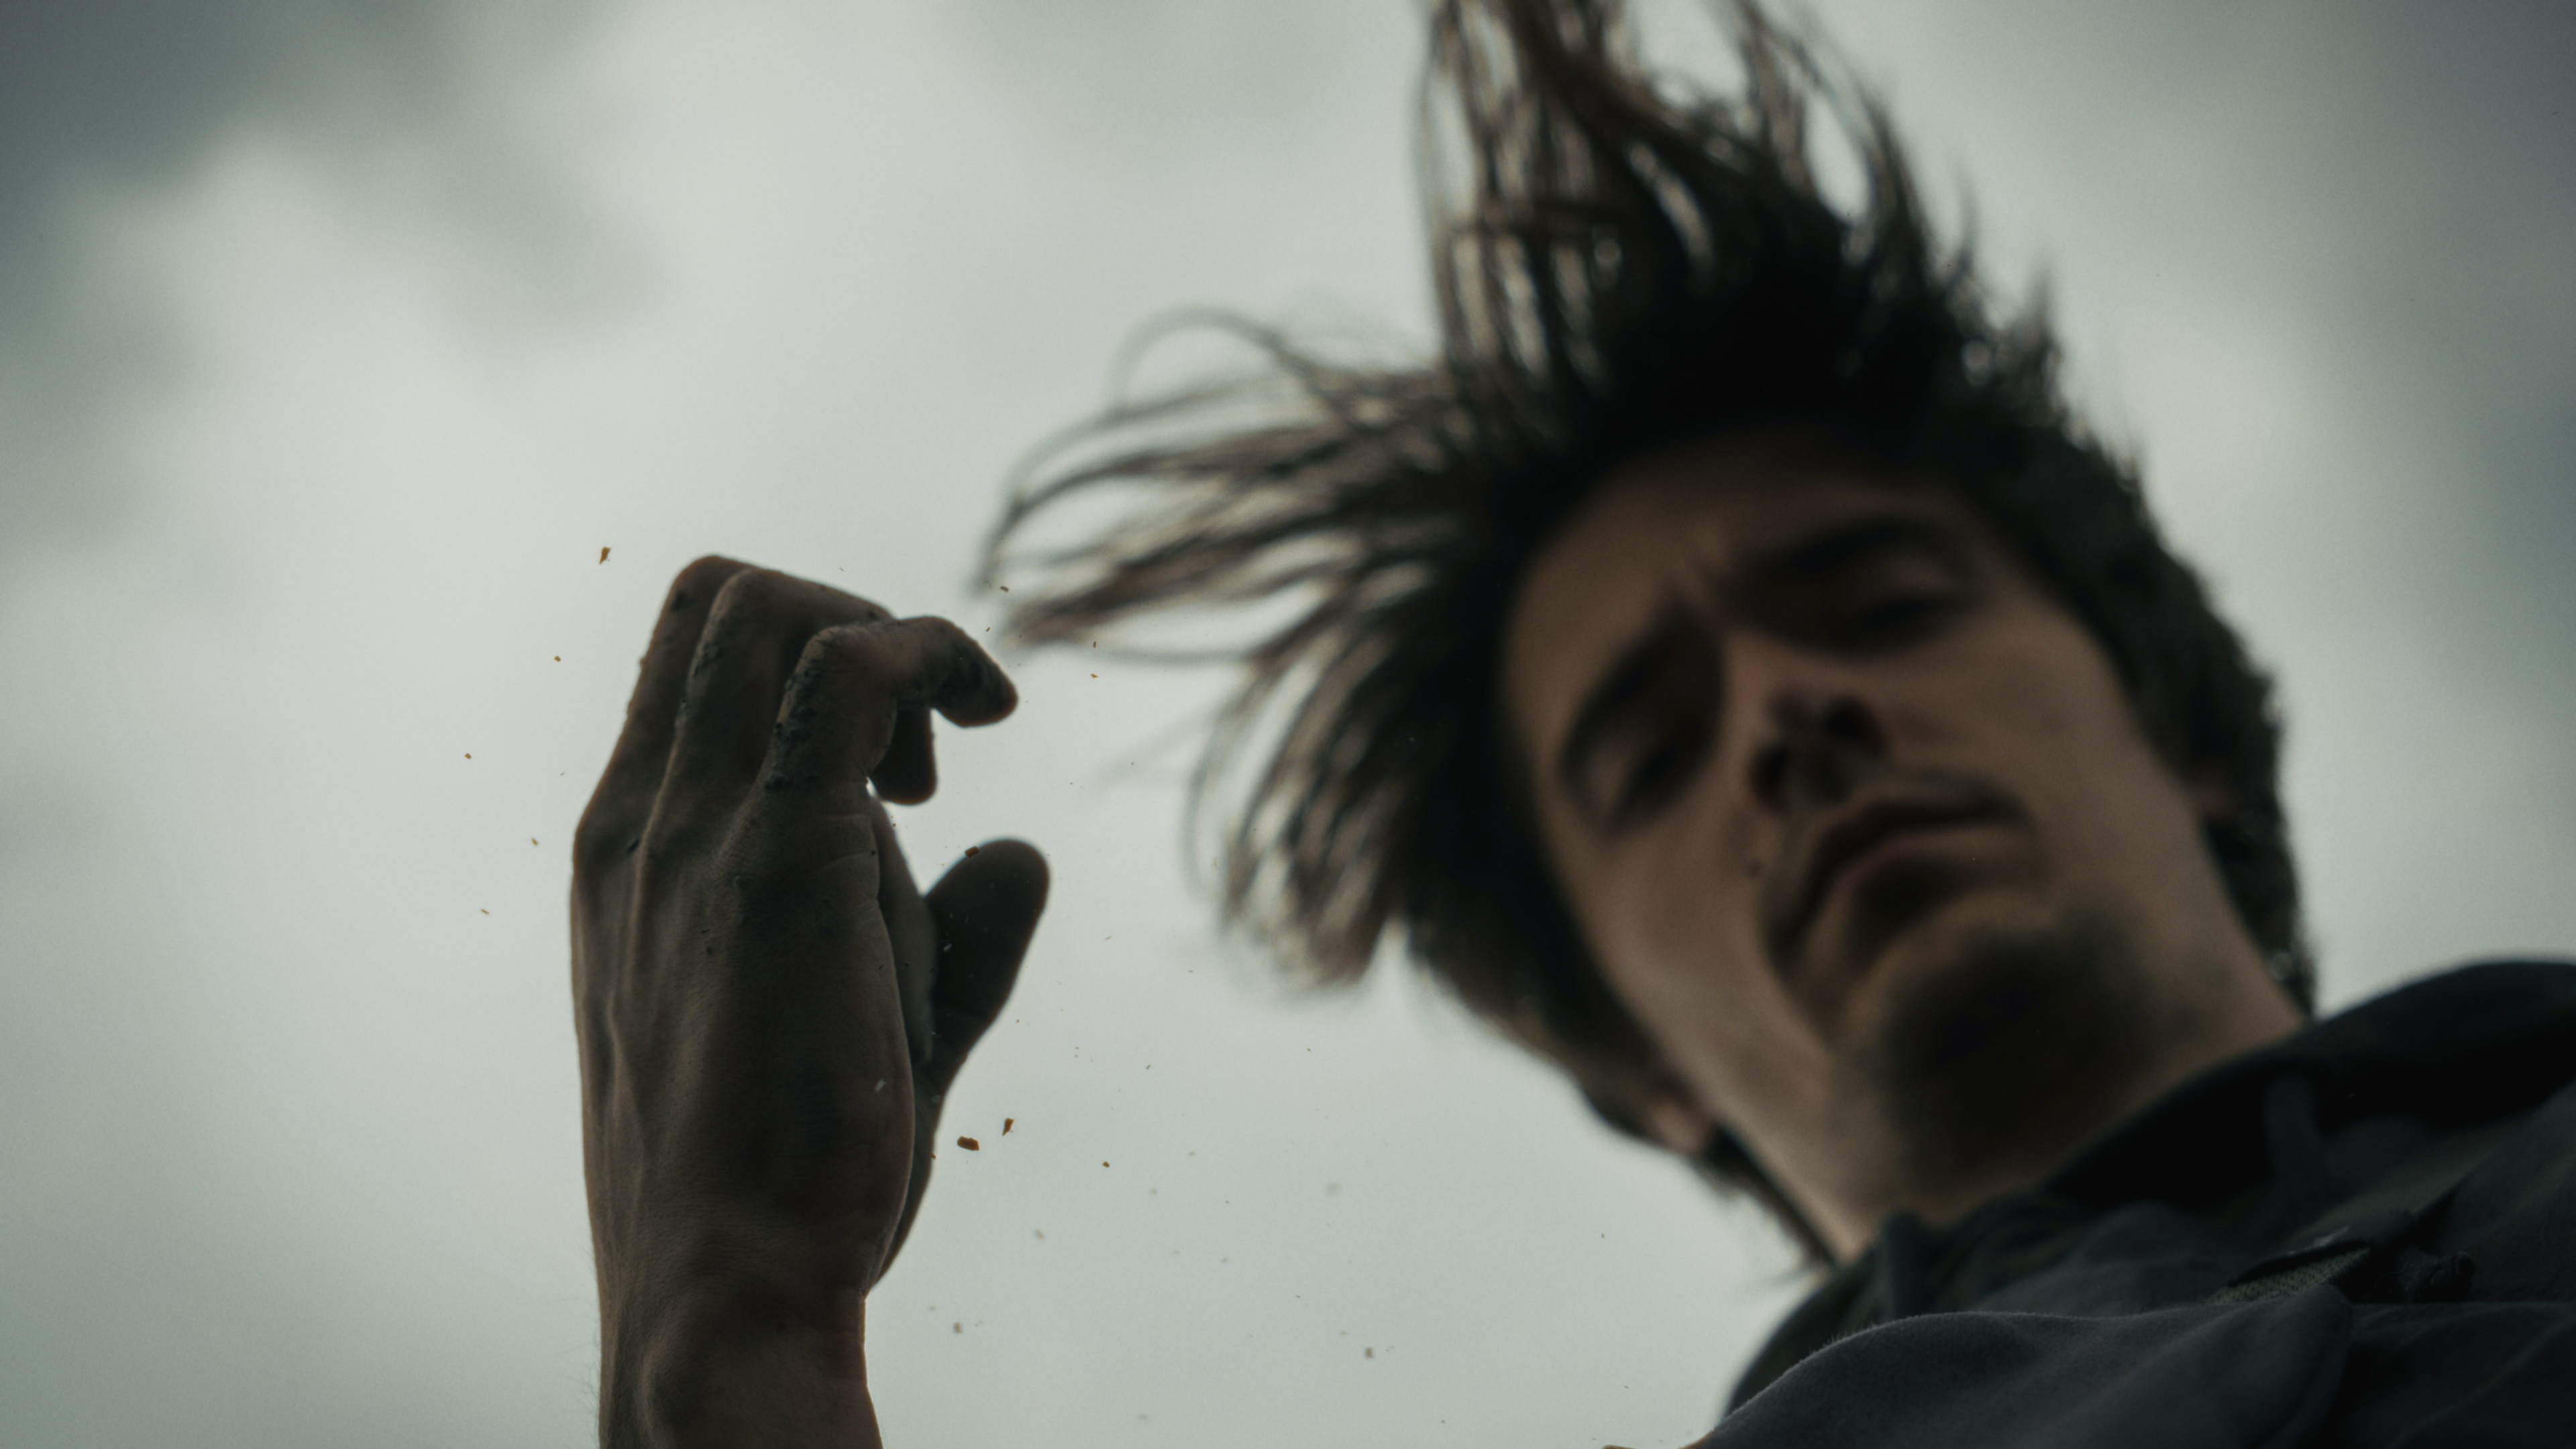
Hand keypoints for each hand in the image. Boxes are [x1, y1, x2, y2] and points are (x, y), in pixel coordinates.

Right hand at [571, 558, 1048, 1446]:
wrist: (730, 1288)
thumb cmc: (783, 1179)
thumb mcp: (869, 1027)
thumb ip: (948, 936)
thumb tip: (1024, 855)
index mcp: (628, 852)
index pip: (688, 660)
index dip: (805, 658)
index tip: (913, 768)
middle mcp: (641, 821)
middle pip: (719, 596)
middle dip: (847, 617)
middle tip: (933, 752)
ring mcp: (695, 832)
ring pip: (763, 603)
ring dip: (884, 635)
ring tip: (946, 765)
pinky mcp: (780, 858)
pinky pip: (844, 671)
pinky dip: (927, 656)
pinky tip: (985, 733)